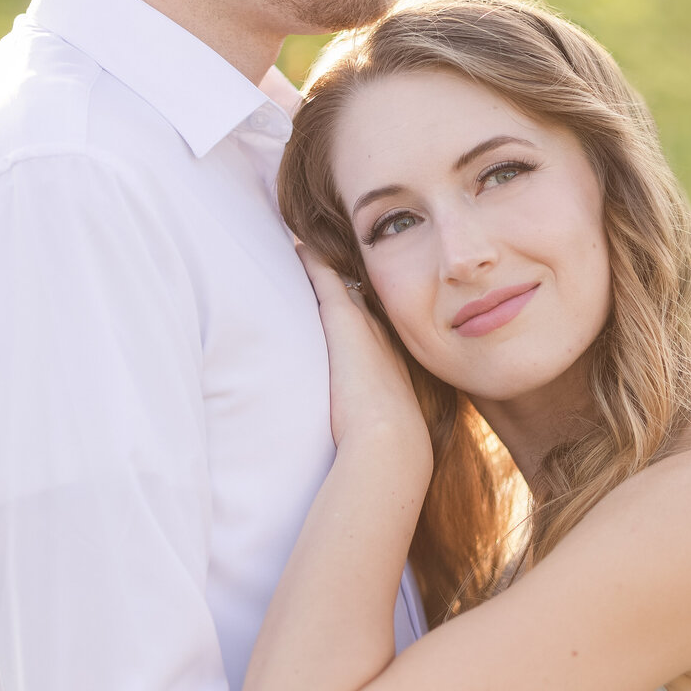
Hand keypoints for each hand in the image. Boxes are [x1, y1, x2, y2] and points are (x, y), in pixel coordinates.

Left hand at [298, 245, 431, 471]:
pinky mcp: (343, 319)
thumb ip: (378, 422)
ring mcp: (365, 323)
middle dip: (352, 283)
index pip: (376, 326)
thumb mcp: (386, 428)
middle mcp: (383, 335)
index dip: (365, 311)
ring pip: (348, 283)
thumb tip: (374, 440)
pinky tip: (298, 246)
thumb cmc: (387, 444)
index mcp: (392, 359)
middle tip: (339, 262)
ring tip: (315, 247)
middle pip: (365, 299)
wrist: (389, 439)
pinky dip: (313, 262)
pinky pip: (326, 278)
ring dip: (333, 267)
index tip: (355, 301)